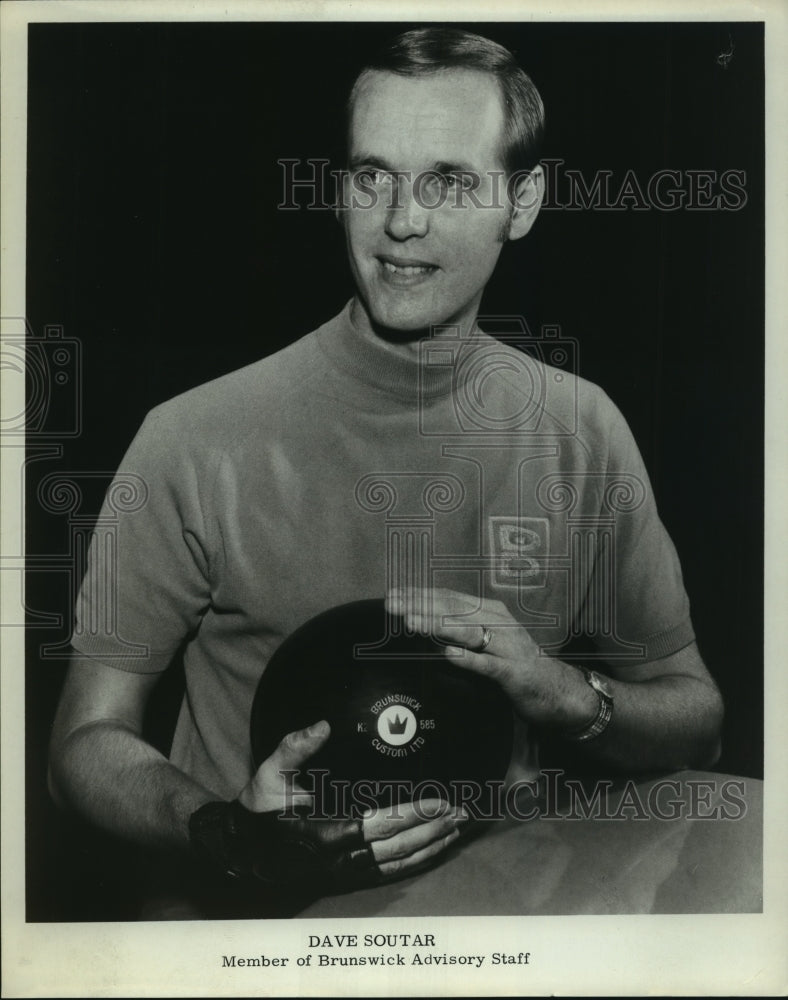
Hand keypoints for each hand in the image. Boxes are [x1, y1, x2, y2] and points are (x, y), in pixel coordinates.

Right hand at [236, 721, 467, 885]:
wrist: (242, 852)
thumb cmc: (260, 809)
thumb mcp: (270, 773)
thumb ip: (296, 747)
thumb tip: (324, 724)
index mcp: (327, 832)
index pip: (382, 824)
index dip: (415, 814)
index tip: (441, 799)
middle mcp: (342, 858)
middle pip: (400, 846)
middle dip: (434, 828)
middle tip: (463, 810)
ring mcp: (346, 873)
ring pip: (400, 863)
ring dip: (432, 845)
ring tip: (458, 827)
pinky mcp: (347, 880)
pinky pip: (390, 873)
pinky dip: (417, 863)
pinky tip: (435, 849)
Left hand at [386, 587, 594, 729]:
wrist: (557, 690)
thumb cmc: (516, 663)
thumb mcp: (487, 640)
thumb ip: (459, 630)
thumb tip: (422, 622)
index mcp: (489, 611)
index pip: (449, 597)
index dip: (420, 594)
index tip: (393, 594)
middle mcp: (498, 622)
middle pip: (454, 610)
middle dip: (420, 605)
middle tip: (392, 605)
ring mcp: (507, 646)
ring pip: (468, 632)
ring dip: (438, 625)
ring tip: (412, 622)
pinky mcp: (514, 672)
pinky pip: (488, 665)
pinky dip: (468, 659)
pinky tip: (448, 654)